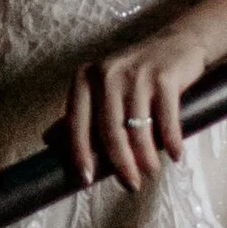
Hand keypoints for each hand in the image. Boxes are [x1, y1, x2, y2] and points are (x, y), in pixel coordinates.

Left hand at [66, 27, 208, 189]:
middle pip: (109, 131)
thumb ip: (79, 114)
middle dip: (121, 164)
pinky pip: (166, 120)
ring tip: (152, 171)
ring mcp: (137, 74)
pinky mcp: (164, 76)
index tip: (86, 180)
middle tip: (131, 185)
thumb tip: (48, 141)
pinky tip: (175, 154)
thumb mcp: (103, 89)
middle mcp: (107, 74)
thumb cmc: (135, 73)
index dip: (80, 154)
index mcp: (86, 79)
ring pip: (137, 129)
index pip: (77, 123)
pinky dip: (171, 141)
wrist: (178, 42)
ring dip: (147, 158)